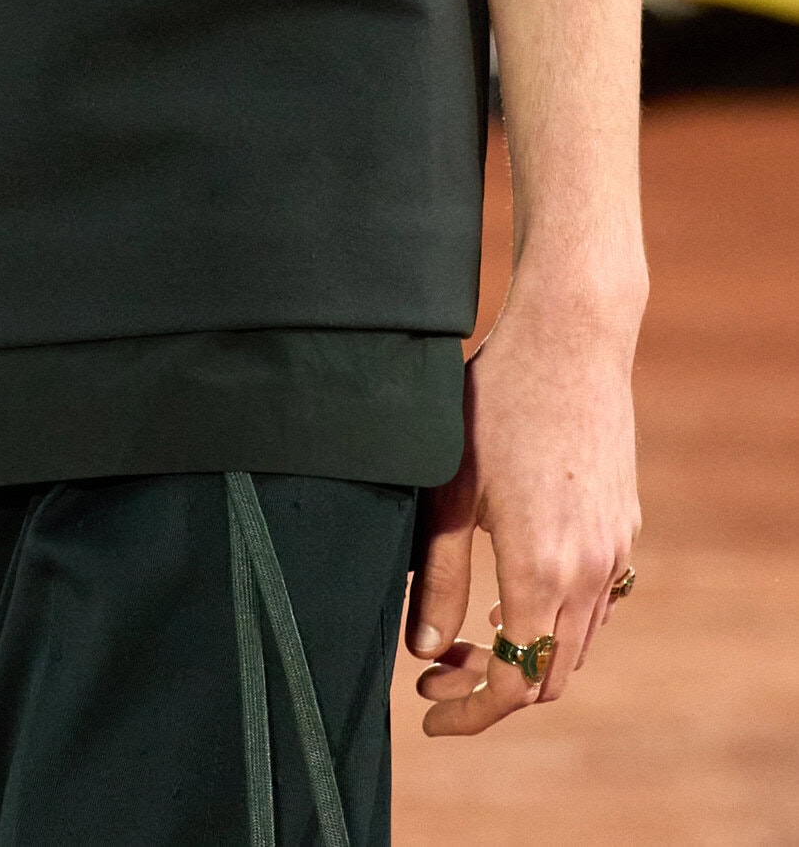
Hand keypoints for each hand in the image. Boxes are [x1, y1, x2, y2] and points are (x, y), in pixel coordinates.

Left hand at [404, 282, 641, 734]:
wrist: (571, 338)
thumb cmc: (494, 402)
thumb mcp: (449, 490)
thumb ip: (437, 576)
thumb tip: (423, 650)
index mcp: (541, 571)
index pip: (511, 684)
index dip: (468, 711)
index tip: (427, 710)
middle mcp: (590, 573)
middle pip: (549, 678)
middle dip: (490, 689)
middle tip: (435, 668)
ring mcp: (616, 550)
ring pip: (578, 645)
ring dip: (527, 657)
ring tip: (469, 631)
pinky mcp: (625, 525)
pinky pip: (598, 604)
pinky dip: (558, 622)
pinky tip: (515, 593)